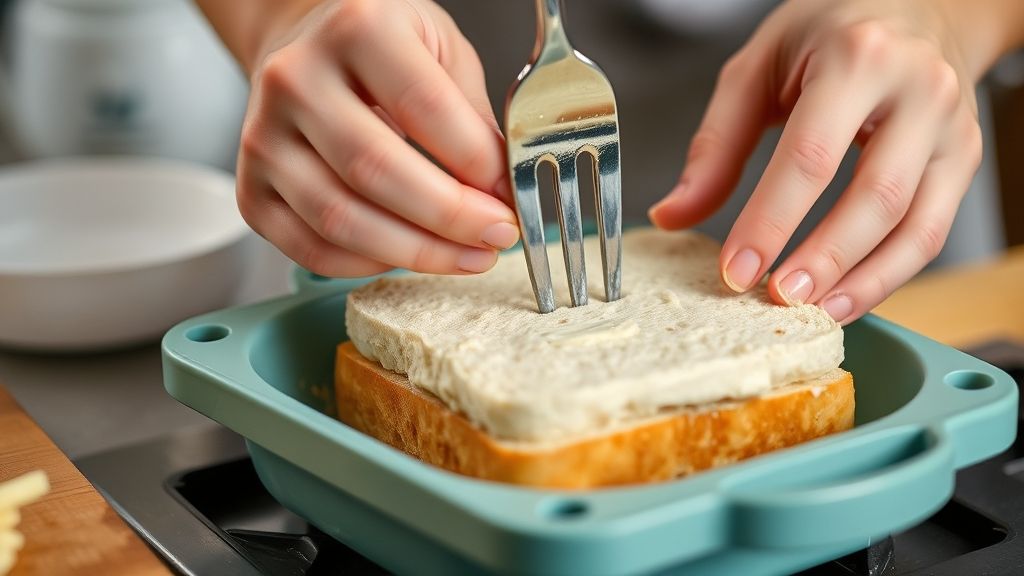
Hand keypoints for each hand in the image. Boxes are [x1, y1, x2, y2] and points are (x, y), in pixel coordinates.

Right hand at [234, 0, 518, 276]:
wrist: (305, 46)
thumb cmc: (381, 48)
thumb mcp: (441, 50)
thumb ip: (472, 116)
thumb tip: (500, 192)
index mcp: (356, 28)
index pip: (423, 107)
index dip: (475, 164)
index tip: (509, 197)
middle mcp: (297, 79)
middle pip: (375, 170)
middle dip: (449, 218)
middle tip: (496, 237)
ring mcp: (264, 138)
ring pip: (340, 219)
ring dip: (416, 252)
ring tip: (466, 256)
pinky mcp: (251, 191)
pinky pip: (311, 249)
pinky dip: (368, 264)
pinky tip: (408, 255)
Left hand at [649, 0, 992, 323]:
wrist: (923, 6)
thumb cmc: (833, 32)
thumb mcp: (758, 67)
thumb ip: (715, 144)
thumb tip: (673, 214)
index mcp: (856, 58)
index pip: (809, 156)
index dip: (770, 221)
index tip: (735, 269)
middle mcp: (916, 90)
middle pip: (874, 197)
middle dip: (822, 259)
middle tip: (776, 299)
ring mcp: (951, 127)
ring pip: (915, 225)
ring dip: (863, 281)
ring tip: (813, 313)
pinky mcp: (964, 158)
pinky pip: (932, 231)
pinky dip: (890, 274)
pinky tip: (848, 296)